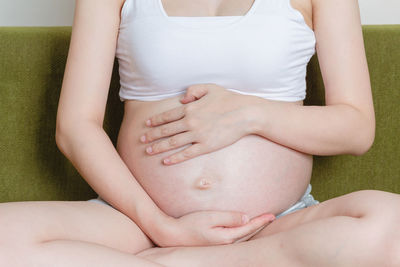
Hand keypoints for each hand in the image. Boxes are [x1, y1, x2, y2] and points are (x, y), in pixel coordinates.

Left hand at [140, 83, 256, 164]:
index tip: (147, 124)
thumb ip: (193, 90)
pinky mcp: (206, 146)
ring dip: (158, 147)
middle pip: (166, 130)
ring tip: (148, 151)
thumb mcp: (210, 88)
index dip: (155, 121)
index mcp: (190, 108)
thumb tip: (182, 99)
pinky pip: (186, 153)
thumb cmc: (229, 99)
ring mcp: (197, 135)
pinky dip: (174, 158)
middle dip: (152, 135)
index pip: (167, 116)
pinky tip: (166, 161)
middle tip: (141, 140)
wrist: (245, 114)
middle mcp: (190, 122)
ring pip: (172, 143)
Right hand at [154, 210, 274, 246]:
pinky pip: (235, 239)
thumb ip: (229, 217)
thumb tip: (246, 217)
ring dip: (252, 230)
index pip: (249, 227)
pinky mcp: (214, 245)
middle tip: (271, 218)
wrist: (171, 235)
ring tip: (261, 223)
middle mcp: (225, 244)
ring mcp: (220, 246)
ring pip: (242, 238)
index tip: (272, 215)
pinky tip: (243, 230)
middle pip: (248, 234)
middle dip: (260, 226)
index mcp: (226, 238)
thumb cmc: (189, 224)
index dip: (261, 221)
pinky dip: (243, 233)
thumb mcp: (210, 217)